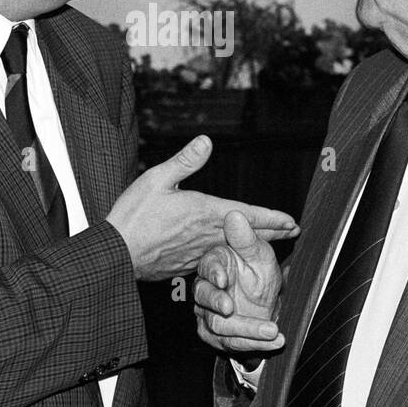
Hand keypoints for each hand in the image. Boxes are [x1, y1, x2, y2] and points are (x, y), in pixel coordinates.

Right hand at [107, 135, 297, 280]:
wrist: (115, 253)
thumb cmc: (133, 216)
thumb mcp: (157, 179)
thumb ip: (184, 161)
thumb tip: (206, 141)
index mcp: (203, 212)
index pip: (246, 215)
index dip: (271, 218)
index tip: (292, 221)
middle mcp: (205, 235)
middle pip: (246, 235)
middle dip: (271, 233)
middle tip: (292, 231)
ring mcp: (197, 253)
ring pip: (232, 249)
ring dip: (252, 245)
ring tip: (268, 242)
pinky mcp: (185, 265)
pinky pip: (213, 259)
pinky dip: (227, 256)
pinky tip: (228, 255)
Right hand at [194, 210, 285, 359]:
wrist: (268, 305)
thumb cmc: (260, 275)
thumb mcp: (260, 256)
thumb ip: (247, 239)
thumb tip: (235, 215)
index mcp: (215, 263)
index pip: (207, 266)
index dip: (213, 273)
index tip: (223, 279)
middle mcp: (207, 288)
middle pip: (203, 297)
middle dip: (217, 303)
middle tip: (230, 307)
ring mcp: (208, 313)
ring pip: (216, 324)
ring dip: (246, 330)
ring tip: (272, 331)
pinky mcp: (215, 334)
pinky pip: (228, 343)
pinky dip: (252, 344)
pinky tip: (272, 341)